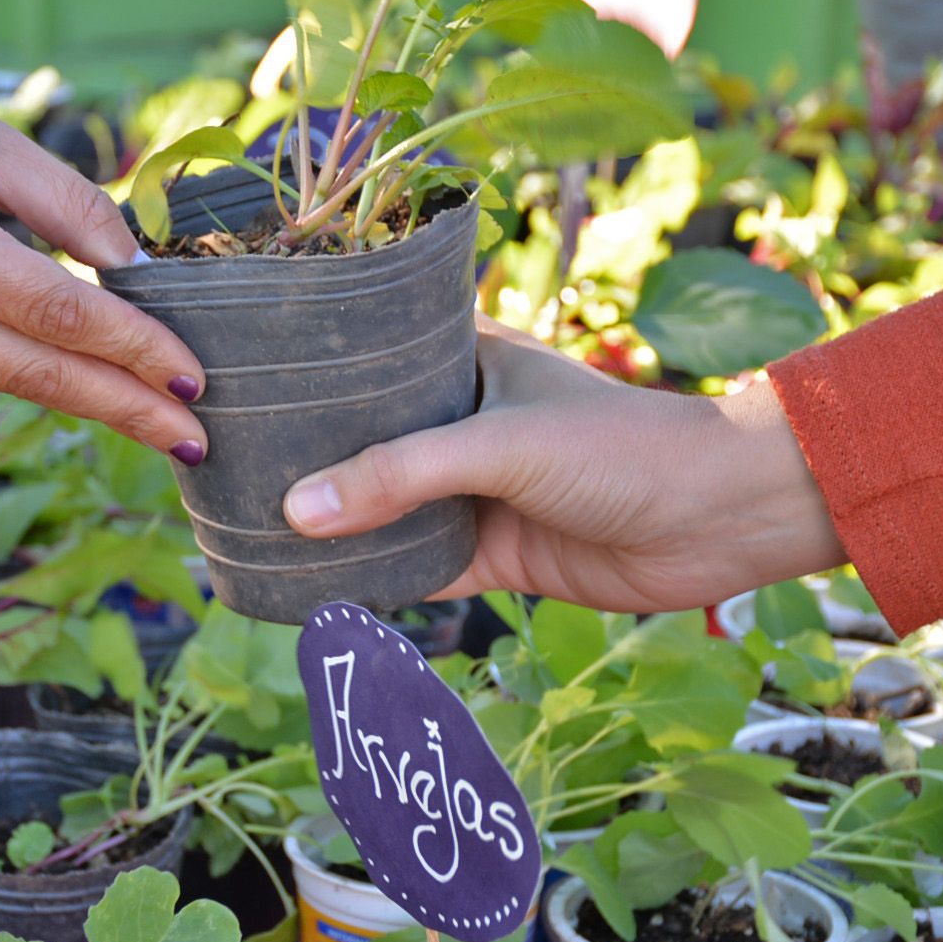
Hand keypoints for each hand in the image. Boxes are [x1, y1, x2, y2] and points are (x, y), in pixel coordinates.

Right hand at [0, 30, 206, 461]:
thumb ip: (58, 197)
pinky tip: (90, 385)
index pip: (55, 309)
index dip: (132, 348)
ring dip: (89, 404)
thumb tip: (136, 264)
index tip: (194, 377)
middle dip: (125, 409)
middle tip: (199, 441)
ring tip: (161, 423)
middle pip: (36, 372)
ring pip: (6, 381)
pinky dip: (37, 377)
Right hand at [280, 317, 846, 612]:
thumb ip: (398, 476)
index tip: (241, 380)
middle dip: (309, 457)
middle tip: (226, 466)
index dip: (312, 368)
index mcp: (466, 360)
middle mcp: (463, 421)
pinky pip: (415, 566)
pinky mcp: (494, 555)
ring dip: (335, 524)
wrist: (716, 520)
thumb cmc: (620, 449)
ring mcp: (477, 490)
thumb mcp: (498, 445)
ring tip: (248, 529)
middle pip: (367, 439)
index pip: (372, 354)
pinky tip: (312, 587)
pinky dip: (371, 578)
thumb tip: (296, 513)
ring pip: (385, 508)